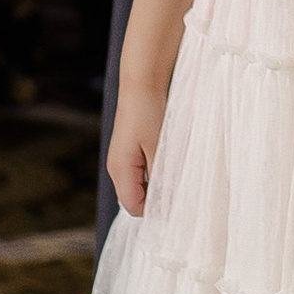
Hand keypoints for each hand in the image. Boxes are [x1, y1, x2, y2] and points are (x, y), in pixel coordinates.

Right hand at [107, 82, 165, 217]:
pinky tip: (165, 162)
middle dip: (155, 199)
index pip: (134, 207)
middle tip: (177, 187)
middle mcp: (115, 168)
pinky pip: (138, 174)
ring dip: (154, 185)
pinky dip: (151, 174)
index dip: (155, 209)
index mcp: (120, 170)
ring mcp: (119, 160)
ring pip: (137, 187)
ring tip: (172, 172)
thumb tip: (166, 202)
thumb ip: (161, 177)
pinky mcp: (126, 152)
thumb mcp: (159, 147)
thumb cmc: (149, 112)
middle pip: (133, 199)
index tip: (176, 202)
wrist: (141, 84)